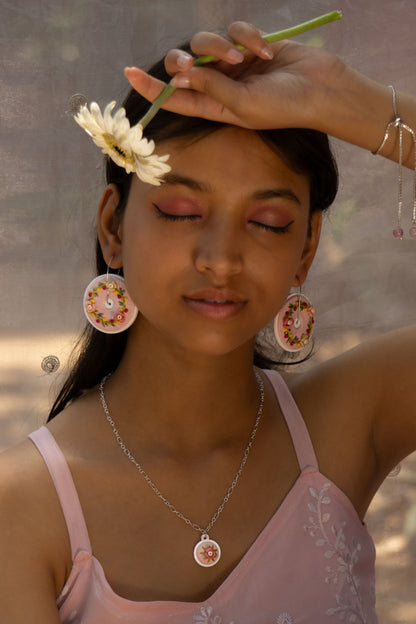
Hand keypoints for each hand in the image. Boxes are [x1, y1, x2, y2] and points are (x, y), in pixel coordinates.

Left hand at [125, 21, 346, 131]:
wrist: (320, 89)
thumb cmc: (283, 106)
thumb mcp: (243, 105)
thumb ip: (211, 90)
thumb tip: (180, 77)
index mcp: (213, 106)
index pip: (174, 97)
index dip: (151, 87)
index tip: (129, 73)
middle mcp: (218, 85)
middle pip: (183, 65)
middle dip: (183, 61)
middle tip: (192, 64)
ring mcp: (233, 63)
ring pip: (206, 43)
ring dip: (220, 46)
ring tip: (244, 57)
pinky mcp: (249, 43)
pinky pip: (235, 29)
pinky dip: (248, 35)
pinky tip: (266, 50)